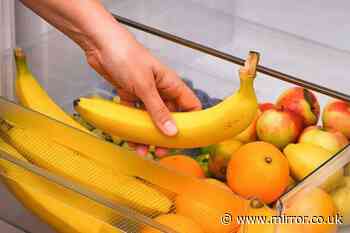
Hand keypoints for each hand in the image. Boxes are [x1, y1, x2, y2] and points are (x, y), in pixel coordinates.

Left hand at [83, 28, 200, 155]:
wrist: (100, 44)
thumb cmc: (126, 57)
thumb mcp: (144, 86)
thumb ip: (158, 110)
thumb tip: (172, 132)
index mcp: (171, 84)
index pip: (190, 105)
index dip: (192, 122)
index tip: (188, 139)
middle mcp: (160, 90)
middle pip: (170, 116)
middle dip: (166, 134)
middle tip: (161, 149)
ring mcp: (145, 93)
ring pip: (151, 118)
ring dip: (147, 134)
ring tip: (142, 149)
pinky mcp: (129, 95)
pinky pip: (134, 115)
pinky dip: (132, 127)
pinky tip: (129, 139)